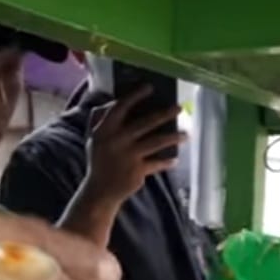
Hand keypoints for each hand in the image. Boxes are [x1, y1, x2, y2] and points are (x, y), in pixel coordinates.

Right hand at [83, 84, 186, 204]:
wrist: (99, 192)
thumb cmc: (99, 162)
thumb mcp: (93, 140)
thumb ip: (99, 121)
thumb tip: (113, 102)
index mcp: (104, 131)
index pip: (120, 108)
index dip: (135, 96)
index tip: (149, 87)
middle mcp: (117, 141)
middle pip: (145, 123)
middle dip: (164, 114)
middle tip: (179, 108)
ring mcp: (128, 156)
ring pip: (156, 141)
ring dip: (174, 137)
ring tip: (186, 134)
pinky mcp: (137, 171)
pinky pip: (157, 163)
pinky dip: (167, 162)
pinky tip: (174, 160)